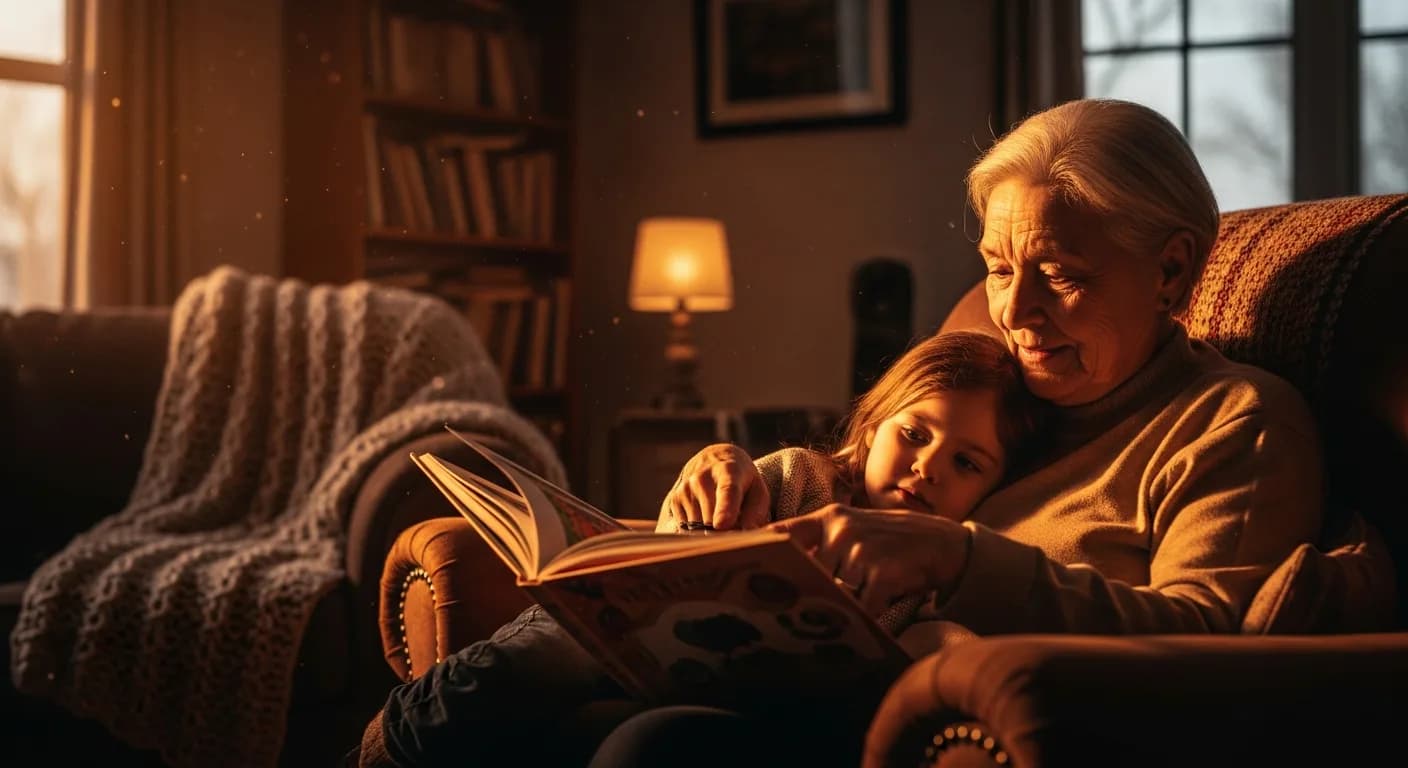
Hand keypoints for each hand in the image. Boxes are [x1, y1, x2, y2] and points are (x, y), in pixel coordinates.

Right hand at [664, 443, 770, 531]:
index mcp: (729, 471)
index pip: (727, 491)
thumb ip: (755, 512)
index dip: (725, 510)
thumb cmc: (742, 481)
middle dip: (722, 534)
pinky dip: (697, 531)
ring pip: (697, 527)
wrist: (714, 459)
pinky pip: (685, 528)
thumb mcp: (757, 490)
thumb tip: (748, 531)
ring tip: (719, 518)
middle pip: (710, 519)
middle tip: (733, 530)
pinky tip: (705, 517)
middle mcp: (702, 477)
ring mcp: (685, 488)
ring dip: (710, 533)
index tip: (722, 525)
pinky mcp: (674, 499)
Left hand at [768, 504, 972, 616]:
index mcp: (829, 517)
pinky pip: (860, 607)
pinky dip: (861, 619)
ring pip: (831, 592)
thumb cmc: (890, 542)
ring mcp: (860, 549)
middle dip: (801, 594)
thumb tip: (781, 571)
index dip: (758, 550)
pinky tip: (864, 623)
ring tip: (837, 618)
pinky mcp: (881, 571)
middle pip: (804, 572)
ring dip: (836, 609)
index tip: (736, 568)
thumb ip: (820, 543)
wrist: (942, 543)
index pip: (782, 532)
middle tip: (788, 614)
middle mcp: (840, 528)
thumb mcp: (853, 530)